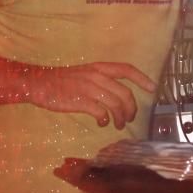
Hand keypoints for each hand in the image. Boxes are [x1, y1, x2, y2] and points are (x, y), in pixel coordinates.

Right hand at [32, 62, 154, 128]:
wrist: (39, 83)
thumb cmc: (62, 80)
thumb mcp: (85, 73)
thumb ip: (102, 80)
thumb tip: (119, 95)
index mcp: (99, 67)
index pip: (127, 69)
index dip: (142, 79)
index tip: (153, 89)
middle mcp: (97, 76)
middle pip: (125, 93)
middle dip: (131, 108)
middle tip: (129, 118)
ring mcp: (89, 88)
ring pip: (116, 104)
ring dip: (120, 117)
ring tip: (118, 124)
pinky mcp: (81, 101)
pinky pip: (101, 112)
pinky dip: (105, 120)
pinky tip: (102, 123)